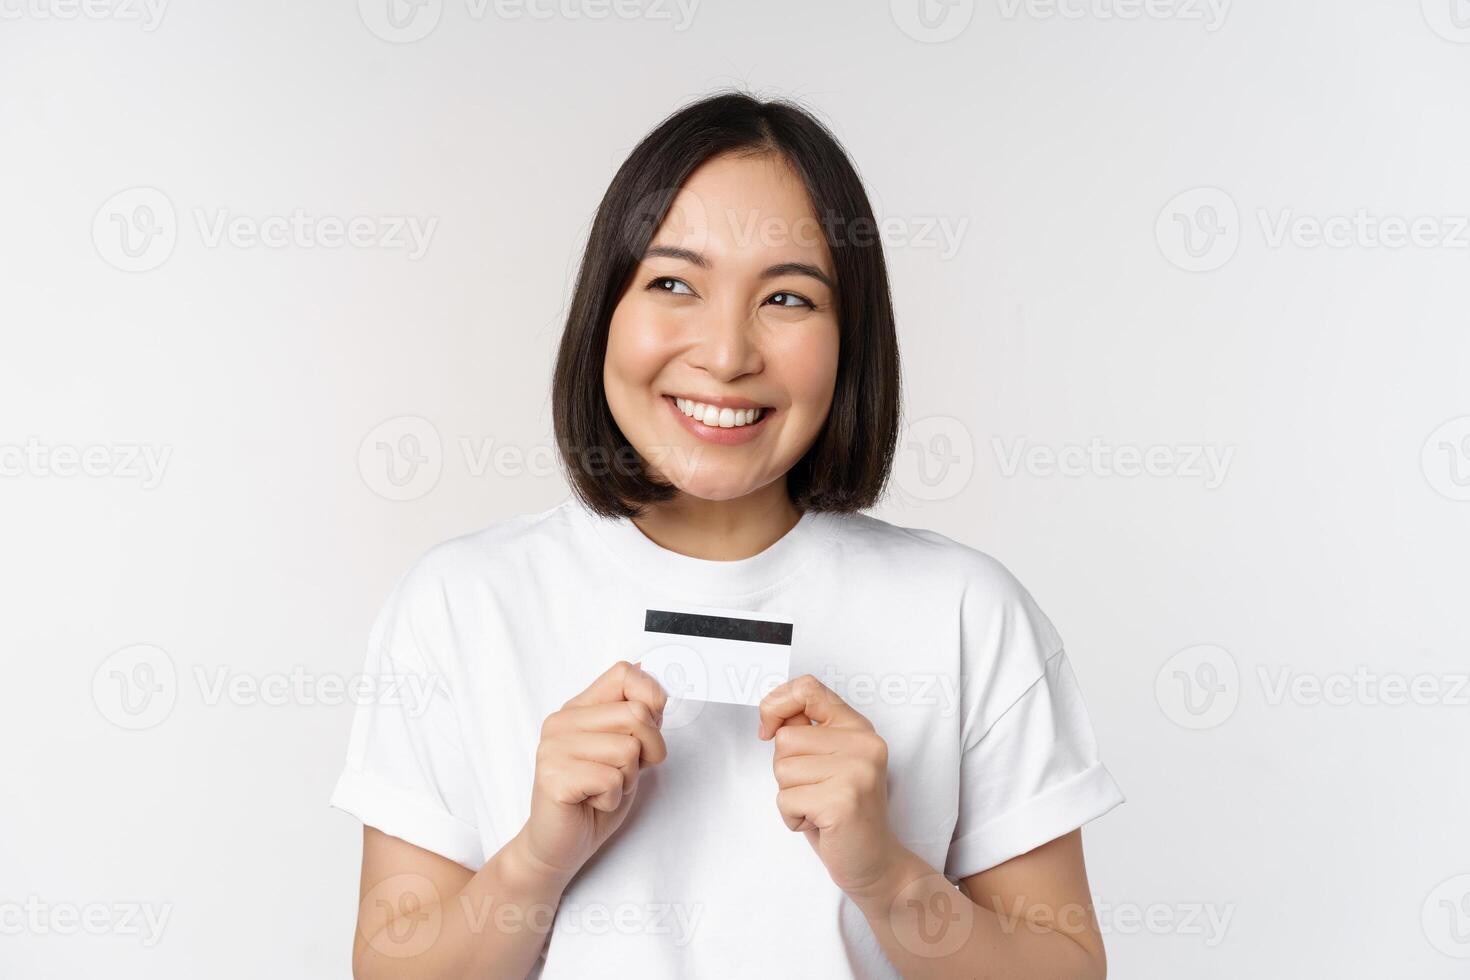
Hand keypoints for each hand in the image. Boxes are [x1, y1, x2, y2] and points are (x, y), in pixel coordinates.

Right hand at [518, 660, 667, 882]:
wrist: (560, 845)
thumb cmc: (595, 797)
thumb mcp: (627, 751)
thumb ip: (638, 719)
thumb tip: (655, 682)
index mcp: (579, 708)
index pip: (625, 672)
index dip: (652, 698)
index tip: (650, 726)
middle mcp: (562, 721)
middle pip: (636, 714)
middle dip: (648, 750)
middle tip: (625, 773)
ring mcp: (553, 747)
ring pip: (628, 749)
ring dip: (627, 779)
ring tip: (603, 788)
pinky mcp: (553, 776)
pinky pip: (612, 779)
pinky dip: (613, 798)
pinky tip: (592, 802)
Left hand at [757, 674, 905, 898]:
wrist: (875, 863)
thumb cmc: (843, 813)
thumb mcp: (829, 762)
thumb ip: (807, 733)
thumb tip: (770, 718)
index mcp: (858, 728)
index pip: (808, 688)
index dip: (776, 704)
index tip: (768, 729)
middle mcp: (863, 743)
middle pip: (785, 738)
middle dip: (786, 770)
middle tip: (815, 791)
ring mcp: (856, 771)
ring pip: (782, 769)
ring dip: (790, 795)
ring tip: (818, 807)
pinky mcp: (842, 801)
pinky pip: (785, 799)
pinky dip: (792, 817)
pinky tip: (819, 823)